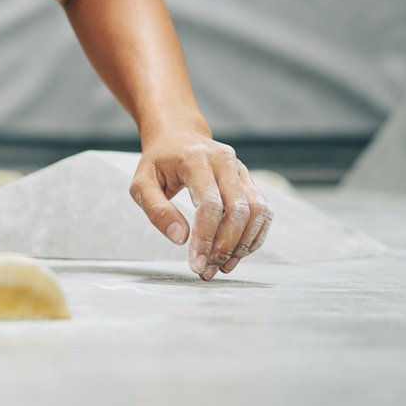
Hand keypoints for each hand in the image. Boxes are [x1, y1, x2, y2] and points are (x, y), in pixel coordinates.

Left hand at [128, 127, 272, 279]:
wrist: (178, 135)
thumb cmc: (158, 163)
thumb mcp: (142, 183)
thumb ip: (156, 210)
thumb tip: (180, 239)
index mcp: (195, 159)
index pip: (209, 204)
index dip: (205, 238)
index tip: (196, 265)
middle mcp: (224, 162)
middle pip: (238, 210)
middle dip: (225, 246)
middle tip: (207, 270)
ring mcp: (241, 170)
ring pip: (257, 211)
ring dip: (242, 245)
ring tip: (221, 267)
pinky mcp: (249, 181)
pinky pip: (263, 212)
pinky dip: (253, 237)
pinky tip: (235, 254)